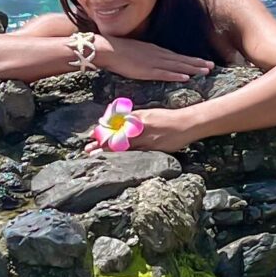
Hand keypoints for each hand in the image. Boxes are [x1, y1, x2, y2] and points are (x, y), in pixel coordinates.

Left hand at [83, 106, 202, 155]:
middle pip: (117, 137)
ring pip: (124, 147)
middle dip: (101, 144)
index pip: (116, 125)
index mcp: (138, 118)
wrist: (187, 123)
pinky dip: (125, 158)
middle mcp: (140, 128)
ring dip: (109, 153)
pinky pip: (137, 155)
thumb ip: (135, 119)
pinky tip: (117, 162)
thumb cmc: (167, 118)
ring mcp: (147, 140)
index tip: (93, 136)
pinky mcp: (154, 149)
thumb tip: (121, 122)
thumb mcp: (149, 113)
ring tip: (96, 156)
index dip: (104, 132)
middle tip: (88, 149)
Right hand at [96, 36, 214, 82]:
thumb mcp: (138, 52)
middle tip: (212, 66)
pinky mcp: (147, 70)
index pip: (178, 57)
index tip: (204, 62)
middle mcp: (158, 55)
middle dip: (197, 63)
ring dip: (192, 69)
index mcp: (156, 51)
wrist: (109, 49)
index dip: (191, 60)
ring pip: (177, 66)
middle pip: (182, 60)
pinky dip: (176, 75)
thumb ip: (147, 57)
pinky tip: (186, 77)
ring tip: (206, 71)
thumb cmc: (120, 51)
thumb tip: (153, 62)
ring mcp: (154, 62)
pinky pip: (164, 74)